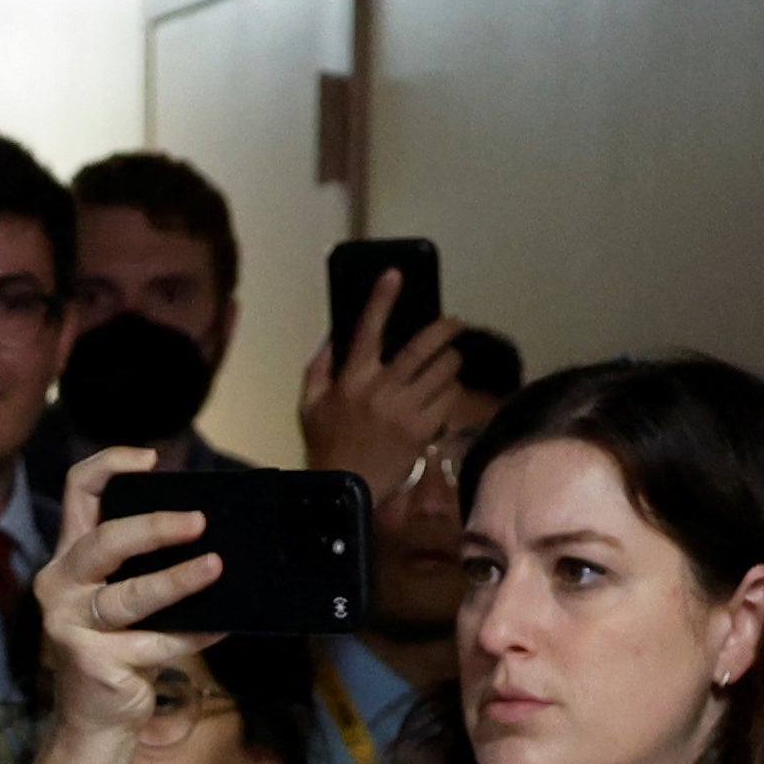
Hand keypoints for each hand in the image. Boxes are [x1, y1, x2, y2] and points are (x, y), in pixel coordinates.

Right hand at [31, 446, 223, 744]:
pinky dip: (195, 634)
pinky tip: (222, 624)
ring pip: (130, 596)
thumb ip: (139, 566)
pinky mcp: (95, 663)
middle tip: (198, 522)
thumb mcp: (115, 598)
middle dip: (153, 527)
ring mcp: (72, 626)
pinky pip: (157, 641)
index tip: (151, 460)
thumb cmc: (116, 649)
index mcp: (68, 559)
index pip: (77, 492)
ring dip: (178, 581)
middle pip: (104, 542)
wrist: (95, 719)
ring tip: (215, 567)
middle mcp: (60, 586)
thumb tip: (207, 536)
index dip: (110, 464)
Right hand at [294, 272, 470, 496]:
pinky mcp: (423, 430)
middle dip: (446, 328)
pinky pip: (450, 399)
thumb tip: (335, 338)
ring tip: (449, 362)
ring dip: (451, 361)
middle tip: (454, 323)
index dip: (382, 298)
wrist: (345, 488)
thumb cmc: (326, 446)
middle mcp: (380, 389)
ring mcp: (404, 410)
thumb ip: (320, 368)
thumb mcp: (309, 405)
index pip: (368, 328)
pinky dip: (451, 392)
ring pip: (444, 370)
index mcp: (351, 378)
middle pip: (424, 345)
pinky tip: (444, 395)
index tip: (395, 275)